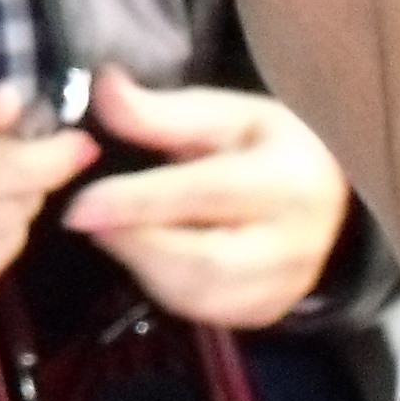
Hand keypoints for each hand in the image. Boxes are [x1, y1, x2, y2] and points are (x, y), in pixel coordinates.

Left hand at [56, 67, 352, 327]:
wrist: (319, 189)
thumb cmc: (260, 142)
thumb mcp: (216, 112)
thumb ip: (158, 111)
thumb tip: (104, 88)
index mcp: (290, 180)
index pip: (208, 196)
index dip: (138, 203)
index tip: (80, 206)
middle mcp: (297, 243)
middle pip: (205, 262)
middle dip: (134, 242)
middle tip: (87, 217)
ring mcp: (287, 287)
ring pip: (198, 295)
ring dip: (141, 265)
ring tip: (117, 228)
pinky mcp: (267, 311)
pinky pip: (202, 311)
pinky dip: (162, 285)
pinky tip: (149, 252)